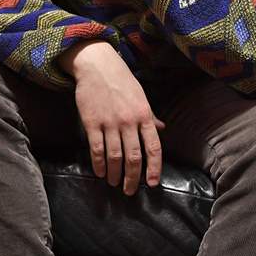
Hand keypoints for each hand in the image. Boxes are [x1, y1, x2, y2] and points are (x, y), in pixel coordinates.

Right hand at [61, 40, 164, 195]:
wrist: (97, 65)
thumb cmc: (121, 80)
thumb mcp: (140, 96)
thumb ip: (150, 115)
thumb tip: (162, 128)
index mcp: (144, 115)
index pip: (153, 147)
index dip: (154, 167)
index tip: (152, 183)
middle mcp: (129, 121)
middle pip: (133, 157)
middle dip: (132, 178)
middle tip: (130, 191)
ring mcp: (110, 122)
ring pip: (114, 156)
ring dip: (115, 173)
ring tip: (114, 183)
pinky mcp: (92, 122)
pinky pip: (96, 149)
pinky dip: (98, 164)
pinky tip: (100, 172)